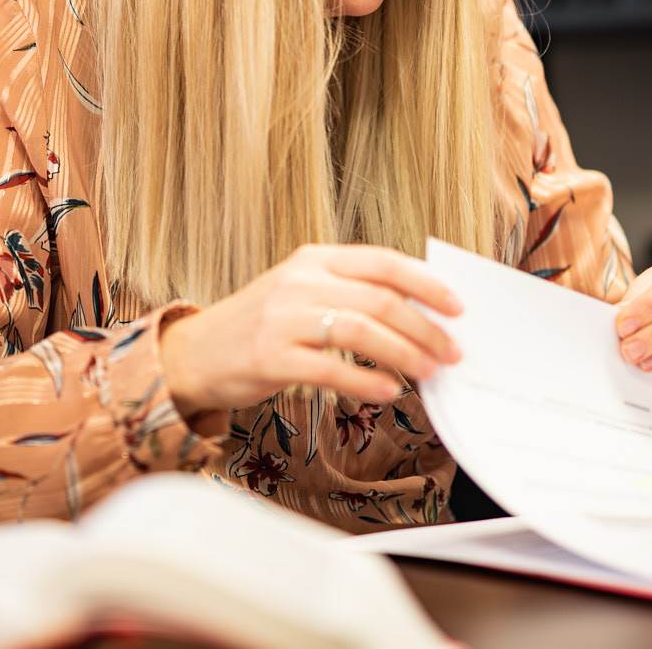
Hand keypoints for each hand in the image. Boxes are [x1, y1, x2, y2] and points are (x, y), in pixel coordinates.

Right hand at [158, 243, 463, 417]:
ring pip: (360, 332)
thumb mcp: (302, 291)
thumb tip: (419, 314)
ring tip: (428, 373)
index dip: (426, 284)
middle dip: (425, 329)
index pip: (383, 262)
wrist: (194, 353)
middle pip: (379, 300)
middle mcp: (299, 281)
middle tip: (451, 353)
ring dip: (404, 354)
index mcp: (314, 258)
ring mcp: (282, 318)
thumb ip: (351, 294)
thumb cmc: (260, 325)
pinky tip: (389, 392)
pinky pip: (330, 369)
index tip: (457, 307)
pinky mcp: (270, 357)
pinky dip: (366, 382)